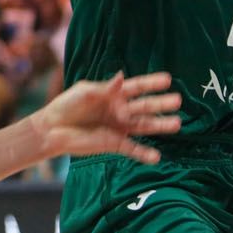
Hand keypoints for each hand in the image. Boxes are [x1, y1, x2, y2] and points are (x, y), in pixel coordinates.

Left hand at [33, 72, 181, 163]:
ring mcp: (119, 127)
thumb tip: (122, 76)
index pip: (136, 87)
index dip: (151, 83)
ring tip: (176, 124)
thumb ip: (105, 87)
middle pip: (145, 106)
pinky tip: (156, 156)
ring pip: (144, 126)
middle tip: (178, 101)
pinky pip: (133, 149)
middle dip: (161, 103)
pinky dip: (144, 154)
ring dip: (160, 126)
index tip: (168, 79)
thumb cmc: (67, 105)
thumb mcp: (85, 92)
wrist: (54, 129)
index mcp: (113, 94)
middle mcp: (120, 110)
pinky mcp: (115, 144)